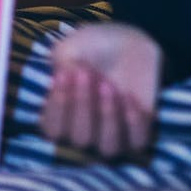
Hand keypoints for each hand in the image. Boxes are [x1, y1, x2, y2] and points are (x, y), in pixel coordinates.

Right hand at [40, 23, 160, 158]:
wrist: (126, 43)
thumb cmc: (89, 49)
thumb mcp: (67, 50)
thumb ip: (60, 66)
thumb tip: (64, 80)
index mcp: (60, 118)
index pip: (52, 130)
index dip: (57, 106)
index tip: (63, 74)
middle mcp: (84, 133)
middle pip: (80, 140)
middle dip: (82, 104)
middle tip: (85, 72)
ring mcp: (113, 137)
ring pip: (108, 147)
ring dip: (107, 116)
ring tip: (108, 85)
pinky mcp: (139, 133)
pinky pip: (136, 141)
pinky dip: (133, 121)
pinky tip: (128, 95)